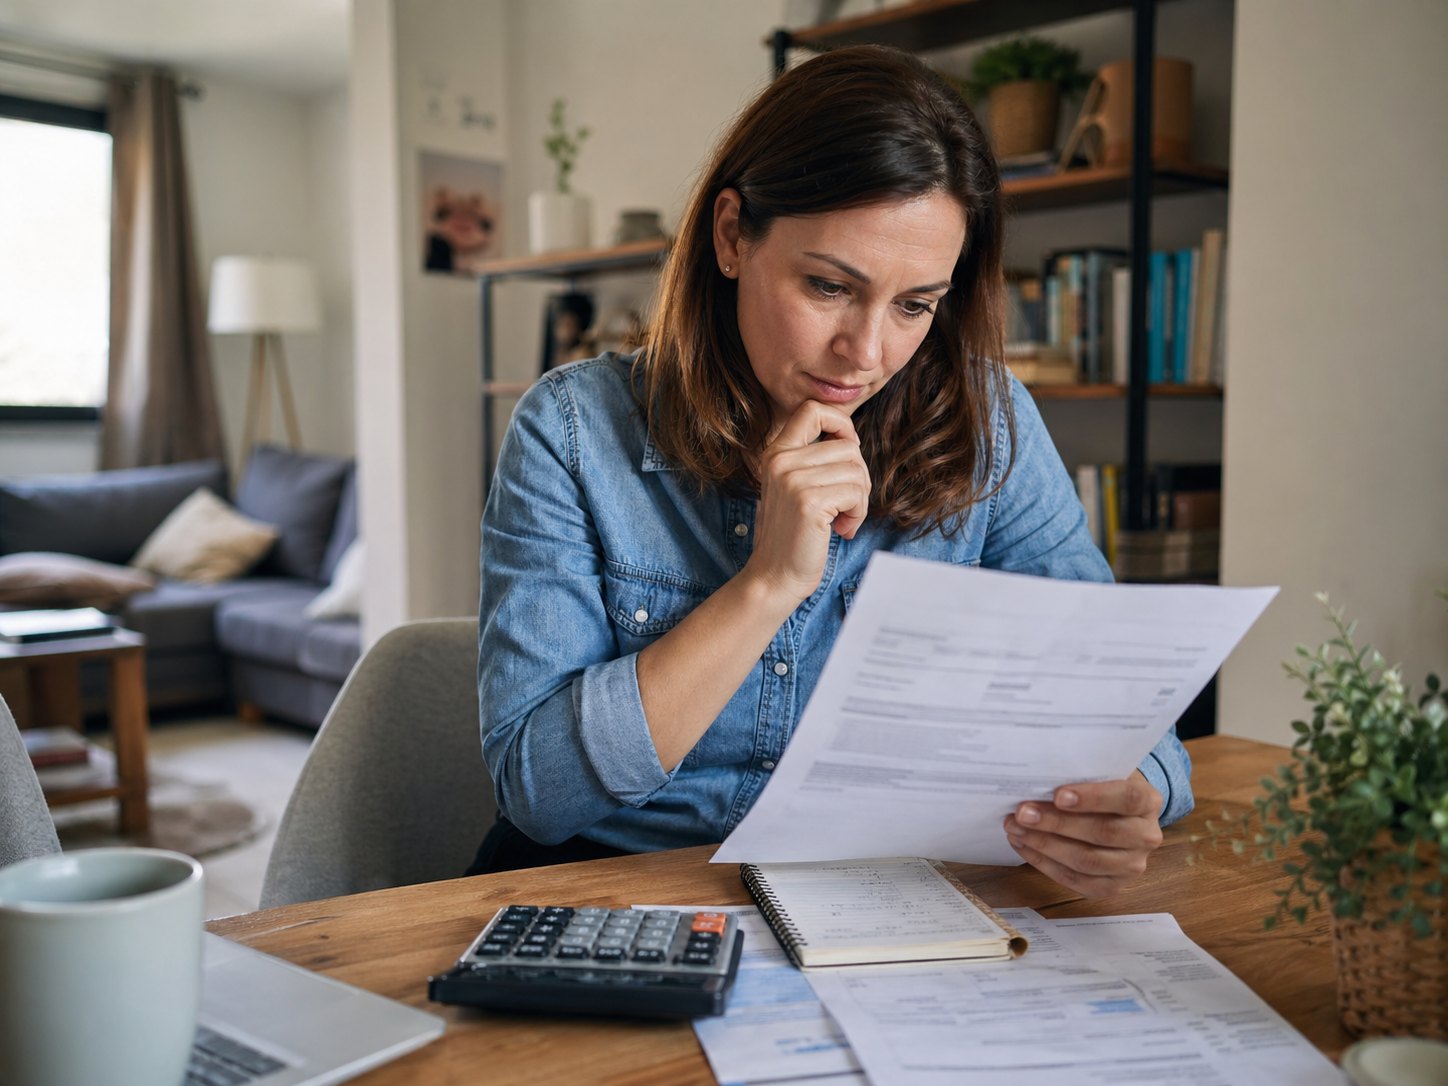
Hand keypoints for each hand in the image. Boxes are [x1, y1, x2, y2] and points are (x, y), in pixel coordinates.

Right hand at [744, 401, 870, 604]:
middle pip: (848, 446)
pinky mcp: (809, 502)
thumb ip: (813, 460)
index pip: (813, 410)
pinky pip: (856, 493)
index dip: (841, 424)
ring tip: (842, 519)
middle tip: (847, 505)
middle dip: (859, 477)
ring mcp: (793, 480)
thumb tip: (851, 439)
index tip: (847, 451)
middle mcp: (781, 460)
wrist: (774, 576)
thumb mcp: (795, 488)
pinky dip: (858, 514)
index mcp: (776, 452)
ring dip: (860, 500)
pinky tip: (842, 529)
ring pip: (857, 470)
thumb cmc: (793, 535)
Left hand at [1003, 772, 1163, 897]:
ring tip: (1015, 829)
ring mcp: (1131, 865)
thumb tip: (1039, 776)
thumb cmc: (1103, 787)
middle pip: (1102, 833)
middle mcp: (1146, 836)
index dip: (1093, 798)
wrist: (1120, 815)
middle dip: (1057, 823)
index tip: (1058, 795)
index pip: (1127, 799)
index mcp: (1148, 801)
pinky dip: (1045, 864)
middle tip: (1022, 813)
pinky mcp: (1112, 886)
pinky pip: (1076, 881)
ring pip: (1087, 861)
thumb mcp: (1102, 772)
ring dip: (1045, 845)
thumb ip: (1081, 773)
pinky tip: (1023, 846)